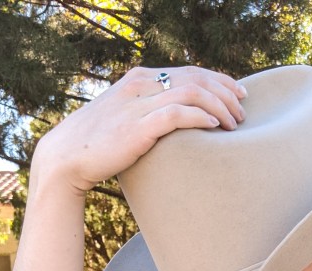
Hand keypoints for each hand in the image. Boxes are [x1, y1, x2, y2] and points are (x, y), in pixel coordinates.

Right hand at [33, 65, 245, 194]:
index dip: (220, 80)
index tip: (239, 94)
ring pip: (192, 92)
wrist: (68, 156)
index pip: (190, 71)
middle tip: (243, 111)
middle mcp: (142, 84)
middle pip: (196, 78)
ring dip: (220, 106)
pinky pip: (178, 113)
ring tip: (235, 124)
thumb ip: (150, 115)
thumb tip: (176, 126)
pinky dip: (202, 117)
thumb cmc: (99, 144)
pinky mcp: (139, 126)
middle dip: (226, 92)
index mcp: (141, 79)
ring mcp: (140, 103)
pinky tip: (216, 127)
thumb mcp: (126, 120)